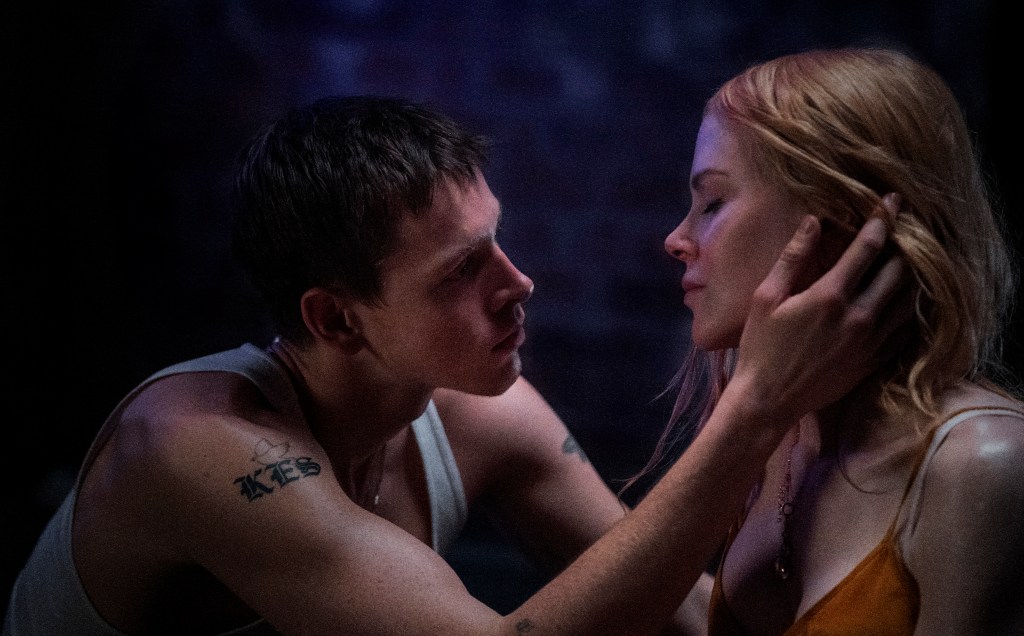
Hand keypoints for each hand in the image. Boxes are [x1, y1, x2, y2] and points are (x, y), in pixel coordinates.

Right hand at [729, 194, 910, 422]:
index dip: (883, 220)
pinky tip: (908, 298)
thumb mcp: (766, 297)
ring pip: (910, 300)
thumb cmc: (760, 346)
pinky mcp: (874, 361)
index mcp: (830, 295)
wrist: (769, 400)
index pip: (868, 247)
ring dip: (914, 275)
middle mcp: (858, 316)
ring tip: (916, 257)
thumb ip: (793, 258)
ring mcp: (871, 341)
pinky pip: (906, 330)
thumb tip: (813, 221)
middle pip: (899, 270)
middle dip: (905, 242)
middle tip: (909, 225)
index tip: (891, 201)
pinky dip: (912, 309)